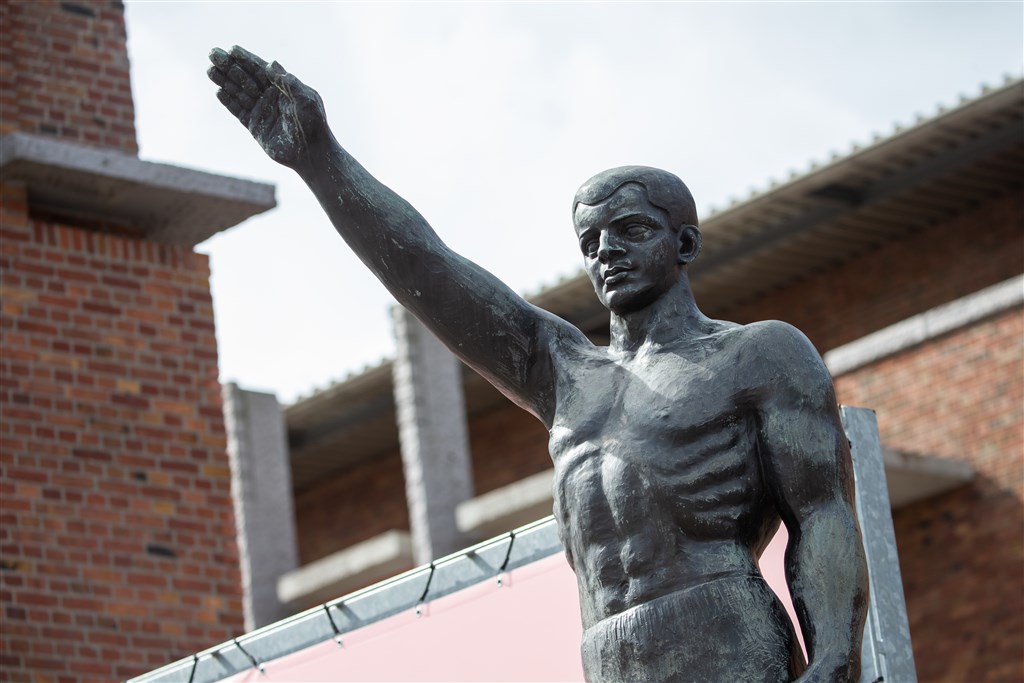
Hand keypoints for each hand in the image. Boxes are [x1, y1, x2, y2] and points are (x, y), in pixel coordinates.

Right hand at [208, 45, 327, 168]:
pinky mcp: (255, 126)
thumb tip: (271, 63)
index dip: (246, 59)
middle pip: (245, 77)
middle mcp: (270, 96)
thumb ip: (289, 83)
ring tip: (210, 70)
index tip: (231, 49)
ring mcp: (261, 111)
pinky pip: (238, 111)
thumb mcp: (305, 100)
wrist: (312, 153)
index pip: (260, 69)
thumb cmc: (314, 124)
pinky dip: (228, 102)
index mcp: (282, 86)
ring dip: (224, 81)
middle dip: (229, 66)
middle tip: (212, 53)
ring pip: (238, 92)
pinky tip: (219, 91)